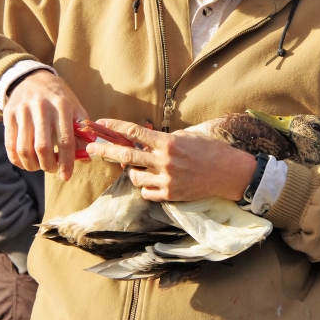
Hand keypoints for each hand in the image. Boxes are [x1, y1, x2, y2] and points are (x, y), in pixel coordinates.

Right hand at [3, 70, 87, 180]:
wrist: (32, 78)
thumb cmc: (58, 98)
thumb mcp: (75, 108)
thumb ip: (83, 132)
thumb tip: (87, 157)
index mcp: (63, 106)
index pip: (66, 140)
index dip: (66, 162)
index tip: (66, 176)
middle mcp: (42, 108)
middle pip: (43, 147)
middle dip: (49, 165)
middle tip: (52, 169)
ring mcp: (23, 111)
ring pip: (24, 149)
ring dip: (32, 165)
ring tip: (40, 166)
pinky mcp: (8, 115)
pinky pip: (10, 145)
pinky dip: (17, 160)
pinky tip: (25, 162)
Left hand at [85, 119, 256, 201]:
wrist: (230, 173)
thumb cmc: (210, 150)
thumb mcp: (187, 136)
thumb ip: (164, 138)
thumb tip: (144, 137)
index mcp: (167, 142)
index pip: (133, 132)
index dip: (114, 127)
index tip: (101, 124)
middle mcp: (164, 161)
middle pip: (125, 155)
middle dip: (104, 151)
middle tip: (90, 148)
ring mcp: (166, 180)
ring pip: (135, 176)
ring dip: (133, 171)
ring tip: (140, 168)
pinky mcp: (171, 195)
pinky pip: (146, 192)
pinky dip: (146, 186)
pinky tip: (152, 181)